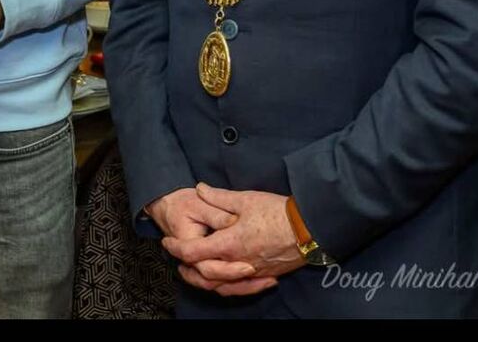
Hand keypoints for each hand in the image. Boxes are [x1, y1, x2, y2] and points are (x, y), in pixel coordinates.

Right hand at [146, 187, 255, 283]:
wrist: (166, 206)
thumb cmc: (181, 203)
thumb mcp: (198, 203)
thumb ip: (217, 212)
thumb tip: (235, 221)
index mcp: (188, 245)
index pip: (208, 266)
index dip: (229, 269)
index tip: (250, 267)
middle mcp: (192, 260)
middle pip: (215, 282)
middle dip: (241, 283)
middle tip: (263, 275)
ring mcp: (199, 266)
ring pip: (220, 287)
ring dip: (244, 287)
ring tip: (269, 281)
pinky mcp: (209, 266)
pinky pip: (224, 283)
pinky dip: (242, 285)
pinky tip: (262, 279)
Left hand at [164, 184, 303, 295]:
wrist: (310, 228)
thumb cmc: (277, 212)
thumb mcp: (245, 199)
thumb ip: (218, 196)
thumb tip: (199, 189)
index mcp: (229, 244)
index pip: (193, 252)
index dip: (176, 248)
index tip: (167, 242)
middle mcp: (238, 263)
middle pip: (204, 274)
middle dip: (187, 268)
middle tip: (177, 259)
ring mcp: (252, 271)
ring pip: (222, 285)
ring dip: (205, 280)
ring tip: (195, 271)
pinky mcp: (265, 275)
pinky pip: (240, 288)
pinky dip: (227, 285)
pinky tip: (224, 278)